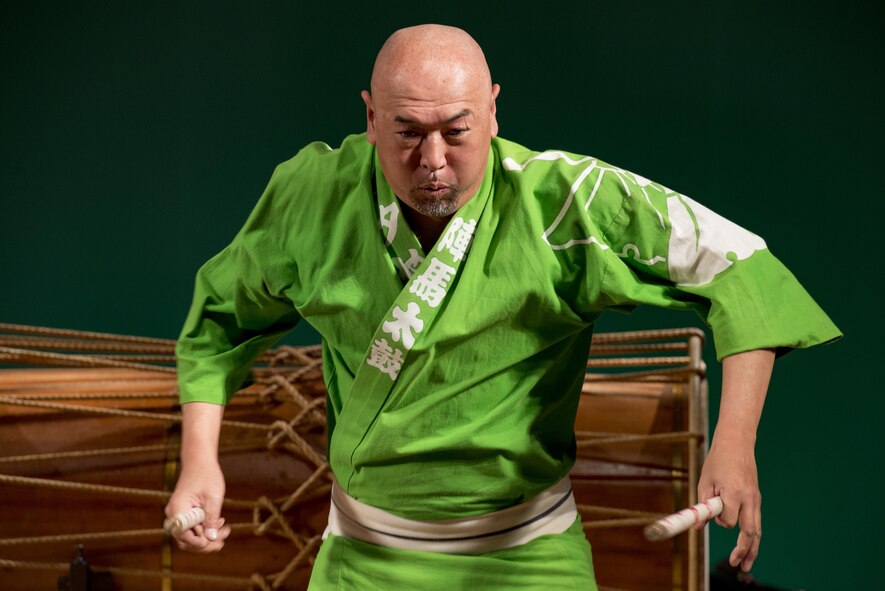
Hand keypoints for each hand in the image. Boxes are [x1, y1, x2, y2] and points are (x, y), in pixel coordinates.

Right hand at [165, 460, 230, 552]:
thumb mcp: (213, 497)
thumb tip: (211, 539)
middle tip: (224, 540)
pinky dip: (204, 531)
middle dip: (206, 543)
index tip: (215, 541)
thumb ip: (211, 518)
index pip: (184, 535)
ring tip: (225, 531)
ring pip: (188, 537)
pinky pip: (190, 529)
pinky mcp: (182, 515)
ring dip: (206, 538)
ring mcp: (176, 516)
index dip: (198, 542)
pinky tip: (219, 524)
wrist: (199, 461)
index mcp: (178, 509)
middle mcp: (173, 515)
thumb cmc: (207, 475)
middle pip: (185, 540)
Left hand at [697, 437, 760, 571]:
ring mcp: (756, 499)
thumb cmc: (718, 461)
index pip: (728, 521)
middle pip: (749, 532)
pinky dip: (753, 536)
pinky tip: (750, 548)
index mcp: (734, 493)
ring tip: (745, 565)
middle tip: (735, 564)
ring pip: (757, 530)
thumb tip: (698, 527)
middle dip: (743, 550)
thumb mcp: (705, 480)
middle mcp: (749, 498)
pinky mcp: (757, 498)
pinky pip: (756, 521)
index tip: (712, 515)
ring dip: (752, 549)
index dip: (719, 522)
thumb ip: (702, 505)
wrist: (737, 443)